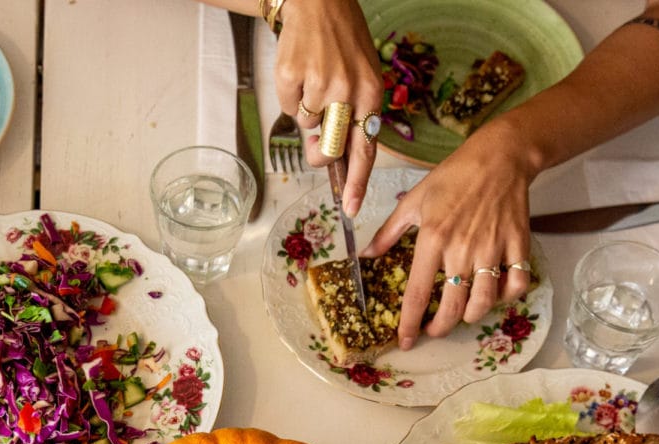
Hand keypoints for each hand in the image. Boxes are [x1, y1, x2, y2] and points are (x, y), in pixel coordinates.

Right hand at [275, 0, 382, 216]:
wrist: (319, 1)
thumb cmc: (342, 44)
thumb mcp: (360, 76)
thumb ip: (350, 117)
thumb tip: (326, 156)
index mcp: (370, 93)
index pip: (365, 149)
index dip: (357, 183)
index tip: (350, 209)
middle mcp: (348, 90)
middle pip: (329, 148)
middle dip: (319, 152)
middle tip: (316, 140)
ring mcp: (319, 82)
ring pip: (305, 126)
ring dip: (305, 111)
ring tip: (313, 80)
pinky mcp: (292, 75)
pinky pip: (287, 107)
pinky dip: (290, 96)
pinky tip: (300, 72)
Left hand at [361, 118, 536, 346]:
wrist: (500, 156)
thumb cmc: (453, 177)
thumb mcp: (413, 200)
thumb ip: (388, 232)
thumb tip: (365, 255)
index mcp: (432, 239)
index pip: (417, 294)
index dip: (410, 324)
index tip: (405, 341)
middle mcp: (462, 249)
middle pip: (452, 307)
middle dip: (440, 328)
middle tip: (434, 330)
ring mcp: (492, 248)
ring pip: (483, 302)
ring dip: (470, 316)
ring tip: (462, 313)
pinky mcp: (517, 244)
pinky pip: (515, 284)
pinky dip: (506, 297)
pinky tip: (494, 294)